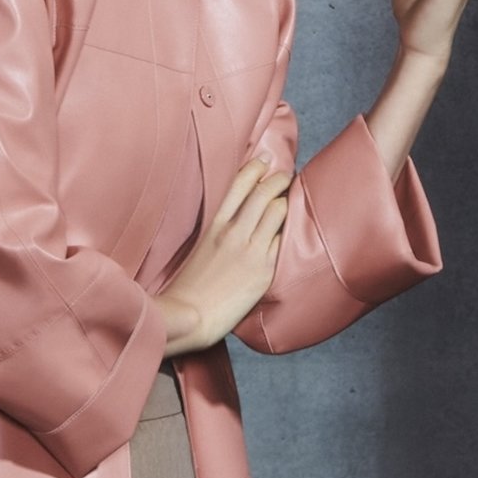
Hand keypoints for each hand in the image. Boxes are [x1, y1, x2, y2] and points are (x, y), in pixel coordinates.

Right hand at [154, 156, 291, 353]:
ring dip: (286, 202)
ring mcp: (250, 250)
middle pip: (263, 192)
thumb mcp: (199, 249)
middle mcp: (233, 232)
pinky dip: (285, 232)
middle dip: (279, 179)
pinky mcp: (263, 270)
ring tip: (289, 201)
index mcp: (214, 225)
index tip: (264, 160)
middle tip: (286, 176)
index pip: (238, 185)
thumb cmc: (189, 288)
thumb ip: (217, 233)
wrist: (188, 316)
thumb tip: (235, 222)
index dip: (255, 168)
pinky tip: (287, 231)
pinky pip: (281, 241)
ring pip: (277, 211)